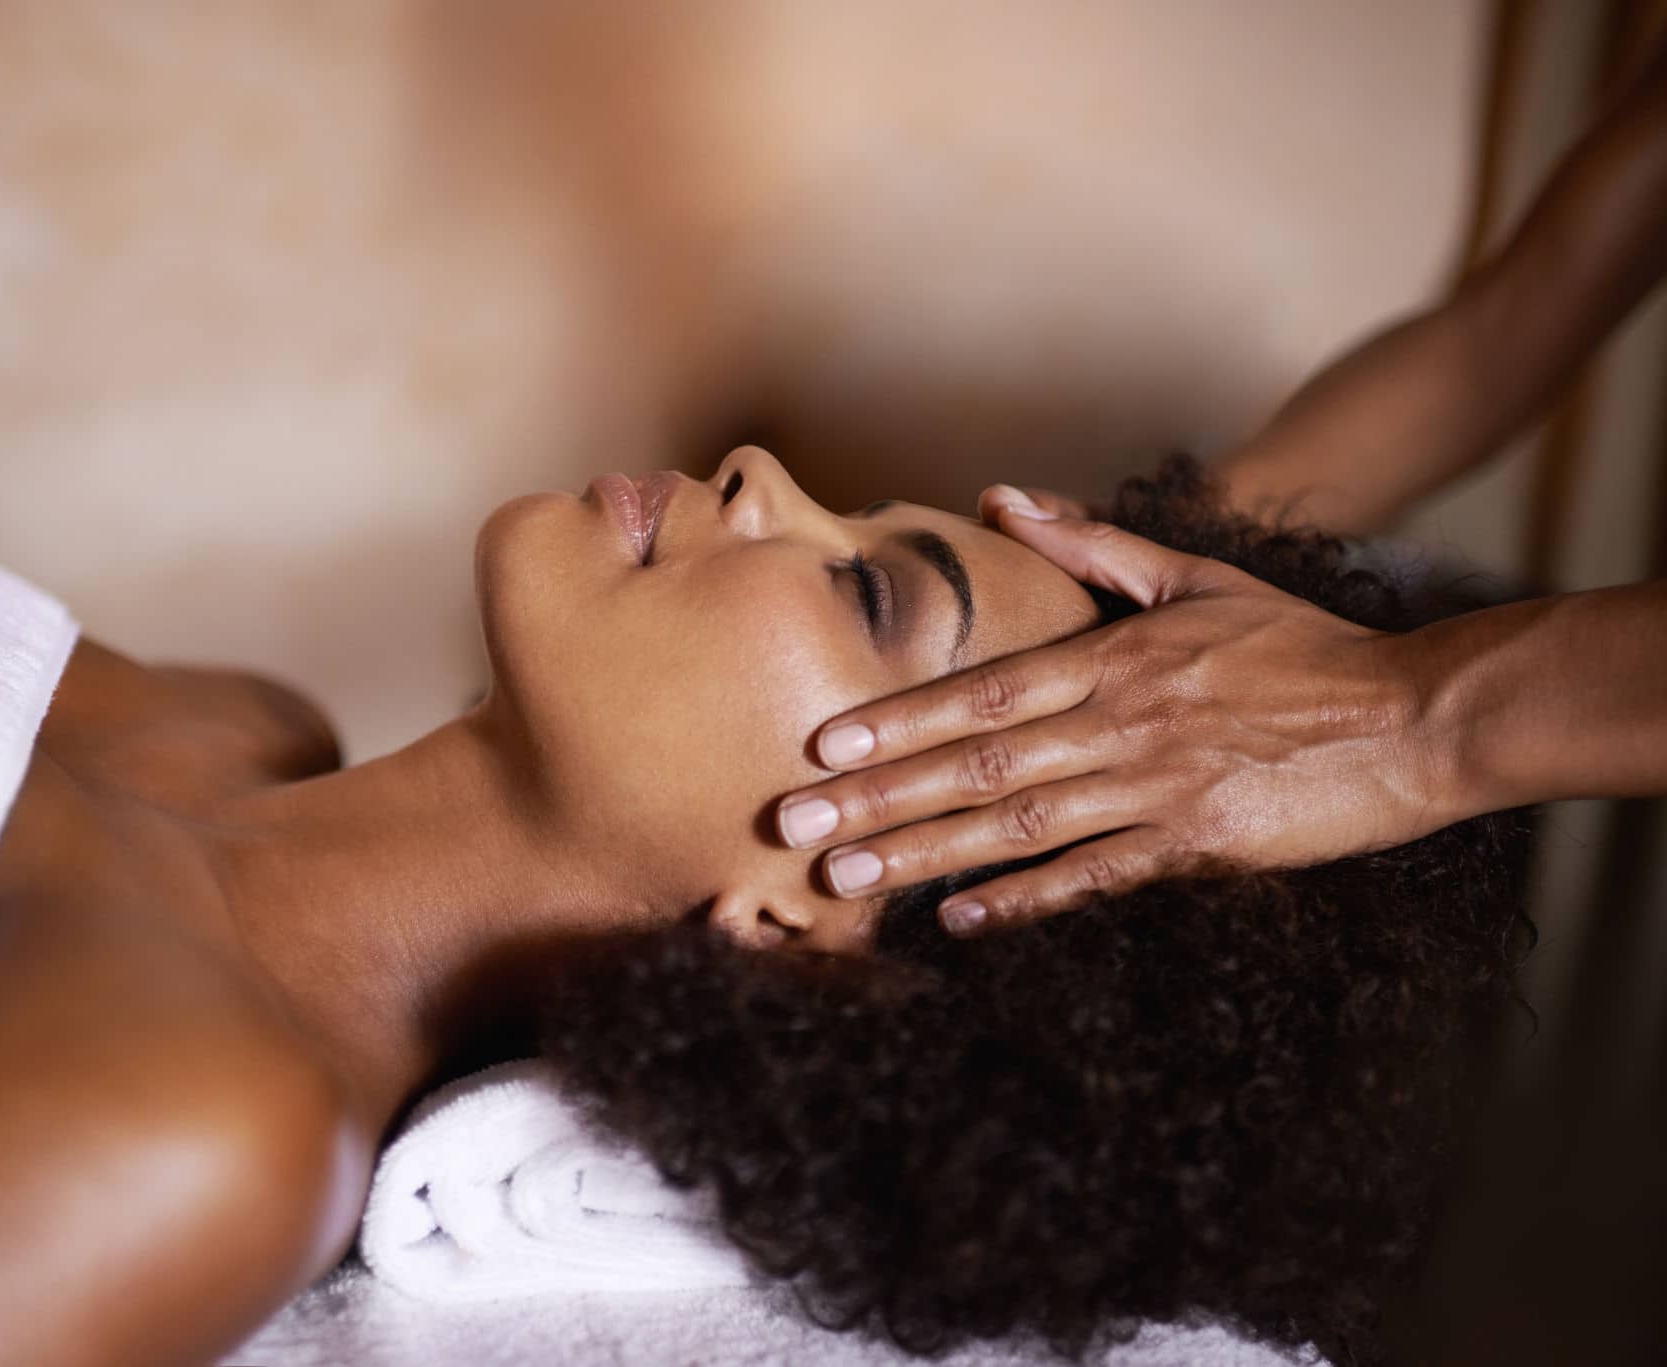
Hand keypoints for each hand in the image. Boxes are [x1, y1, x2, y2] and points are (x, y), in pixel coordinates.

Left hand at [775, 489, 1449, 933]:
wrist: (1416, 717)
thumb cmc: (1303, 647)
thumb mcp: (1200, 580)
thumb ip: (1098, 548)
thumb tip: (1008, 499)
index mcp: (1116, 658)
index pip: (982, 688)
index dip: (898, 718)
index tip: (823, 742)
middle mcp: (1121, 723)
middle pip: (978, 762)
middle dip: (878, 795)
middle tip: (795, 824)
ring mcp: (1157, 788)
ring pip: (1019, 824)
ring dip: (926, 852)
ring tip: (846, 876)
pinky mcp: (1198, 844)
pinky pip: (1096, 877)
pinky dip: (1027, 900)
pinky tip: (961, 920)